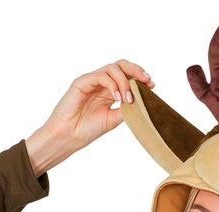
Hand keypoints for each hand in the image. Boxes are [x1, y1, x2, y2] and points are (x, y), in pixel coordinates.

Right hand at [25, 60, 153, 176]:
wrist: (67, 138)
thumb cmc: (85, 130)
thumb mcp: (112, 119)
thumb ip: (125, 109)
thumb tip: (142, 102)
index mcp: (108, 90)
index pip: (126, 75)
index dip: (140, 77)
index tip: (152, 85)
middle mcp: (100, 83)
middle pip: (121, 65)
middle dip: (136, 70)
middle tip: (147, 81)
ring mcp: (91, 80)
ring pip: (113, 68)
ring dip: (124, 81)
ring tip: (128, 98)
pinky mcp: (82, 81)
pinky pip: (101, 75)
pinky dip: (112, 84)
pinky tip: (118, 97)